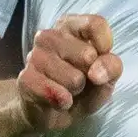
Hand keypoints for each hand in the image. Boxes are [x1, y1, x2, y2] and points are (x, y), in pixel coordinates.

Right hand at [15, 14, 122, 129]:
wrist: (55, 112)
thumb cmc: (86, 86)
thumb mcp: (108, 76)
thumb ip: (111, 67)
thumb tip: (97, 72)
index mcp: (71, 27)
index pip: (94, 24)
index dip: (105, 44)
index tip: (102, 55)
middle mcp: (49, 36)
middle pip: (87, 54)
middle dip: (91, 74)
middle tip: (81, 78)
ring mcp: (34, 56)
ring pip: (74, 78)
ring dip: (76, 90)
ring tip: (68, 89)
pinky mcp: (25, 79)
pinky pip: (56, 93)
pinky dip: (64, 102)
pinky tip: (59, 100)